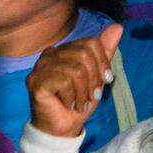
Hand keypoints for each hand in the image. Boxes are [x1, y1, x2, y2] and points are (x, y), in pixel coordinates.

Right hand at [27, 23, 123, 137]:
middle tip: (91, 95)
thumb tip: (117, 26)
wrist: (63, 126)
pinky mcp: (35, 81)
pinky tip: (69, 104)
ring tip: (80, 102)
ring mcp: (40, 67)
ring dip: (84, 92)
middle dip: (94, 79)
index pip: (92, 43)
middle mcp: (50, 54)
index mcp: (64, 49)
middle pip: (84, 55)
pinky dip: (73, 97)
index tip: (103, 81)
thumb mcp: (98, 75)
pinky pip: (64, 82)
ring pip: (76, 70)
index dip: (103, 64)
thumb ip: (105, 51)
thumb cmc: (80, 100)